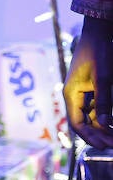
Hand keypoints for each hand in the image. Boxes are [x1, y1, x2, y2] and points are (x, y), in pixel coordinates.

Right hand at [65, 17, 112, 148]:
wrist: (97, 33)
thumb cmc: (99, 52)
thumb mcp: (104, 77)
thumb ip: (104, 101)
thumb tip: (105, 124)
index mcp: (71, 93)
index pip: (76, 122)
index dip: (89, 137)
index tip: (104, 146)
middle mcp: (74, 95)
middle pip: (83, 122)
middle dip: (97, 135)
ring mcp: (82, 92)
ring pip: (89, 117)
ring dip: (101, 128)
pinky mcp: (90, 88)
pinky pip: (94, 108)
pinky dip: (103, 118)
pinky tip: (112, 125)